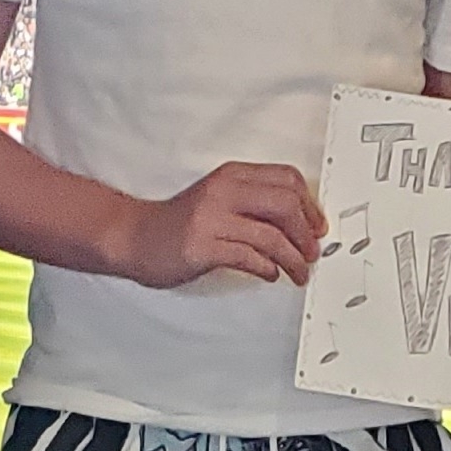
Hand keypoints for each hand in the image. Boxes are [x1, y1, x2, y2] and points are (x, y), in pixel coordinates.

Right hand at [111, 163, 325, 290]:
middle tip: (312, 253)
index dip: (310, 206)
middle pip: (286, 204)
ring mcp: (212, 218)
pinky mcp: (202, 246)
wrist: (134, 237)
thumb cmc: (180, 224)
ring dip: (293, 259)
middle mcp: (224, 191)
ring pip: (271, 235)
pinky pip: (248, 257)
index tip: (317, 227)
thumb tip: (297, 225)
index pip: (288, 180)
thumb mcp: (219, 201)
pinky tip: (271, 275)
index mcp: (232, 176)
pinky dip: (267, 268)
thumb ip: (253, 204)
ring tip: (299, 273)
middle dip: (306, 233)